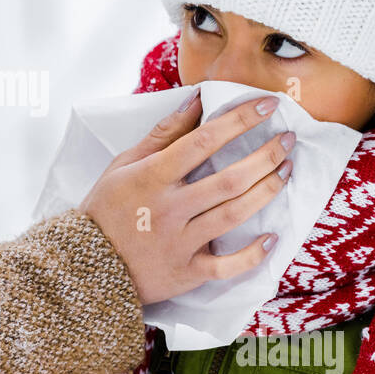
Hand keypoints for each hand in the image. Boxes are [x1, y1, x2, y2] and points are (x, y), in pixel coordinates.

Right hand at [81, 89, 293, 305]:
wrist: (86, 265)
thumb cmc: (107, 208)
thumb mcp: (124, 164)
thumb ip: (162, 133)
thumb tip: (196, 100)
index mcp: (152, 177)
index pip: (203, 141)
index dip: (239, 120)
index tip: (267, 105)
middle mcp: (169, 208)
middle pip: (229, 179)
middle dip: (266, 155)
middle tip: (288, 140)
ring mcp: (180, 242)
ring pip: (234, 214)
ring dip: (267, 190)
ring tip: (286, 170)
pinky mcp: (187, 273)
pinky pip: (228, 266)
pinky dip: (252, 254)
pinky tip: (272, 237)